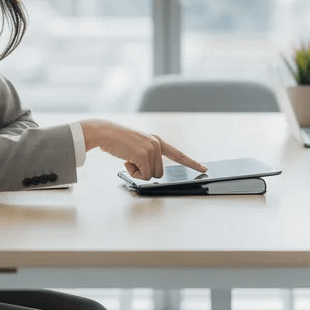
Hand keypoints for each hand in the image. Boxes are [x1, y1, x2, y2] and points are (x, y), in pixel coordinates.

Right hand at [80, 119, 207, 179]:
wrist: (105, 132)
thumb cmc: (118, 141)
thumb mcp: (138, 146)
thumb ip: (149, 155)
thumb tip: (153, 173)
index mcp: (157, 141)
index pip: (178, 154)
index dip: (192, 163)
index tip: (204, 168)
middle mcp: (157, 144)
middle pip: (160, 173)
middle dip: (145, 171)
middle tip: (132, 160)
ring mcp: (152, 149)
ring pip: (152, 176)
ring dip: (138, 172)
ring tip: (128, 158)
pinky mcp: (144, 155)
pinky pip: (143, 176)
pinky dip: (133, 172)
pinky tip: (126, 160)